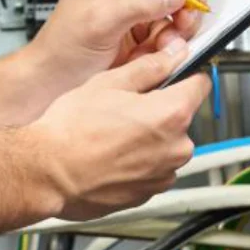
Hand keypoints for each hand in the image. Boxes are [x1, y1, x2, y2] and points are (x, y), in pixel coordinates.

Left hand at [29, 0, 206, 91]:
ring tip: (169, 40)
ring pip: (182, 2)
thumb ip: (140, 5)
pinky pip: (176, 26)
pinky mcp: (147, 25)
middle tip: (185, 20)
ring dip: (183, 22)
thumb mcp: (102, 21)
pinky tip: (161, 49)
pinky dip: (176, 39)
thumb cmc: (65, 44)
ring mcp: (141, 1)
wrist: (57, 77)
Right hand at [32, 44, 210, 220]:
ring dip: (147, 138)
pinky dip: (136, 161)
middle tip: (123, 105)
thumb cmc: (72, 130)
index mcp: (171, 114)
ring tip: (111, 133)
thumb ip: (149, 67)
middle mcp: (176, 148)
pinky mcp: (148, 193)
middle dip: (158, 109)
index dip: (184, 75)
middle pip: (180, 117)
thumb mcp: (108, 82)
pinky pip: (151, 169)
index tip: (173, 75)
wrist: (49, 172)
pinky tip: (109, 153)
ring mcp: (163, 174)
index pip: (200, 85)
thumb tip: (171, 56)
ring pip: (165, 145)